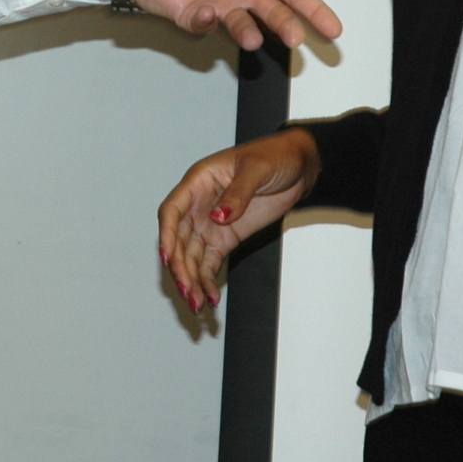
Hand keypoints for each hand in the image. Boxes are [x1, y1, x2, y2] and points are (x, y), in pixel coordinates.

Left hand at [90, 0, 342, 49]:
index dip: (313, 9)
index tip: (333, 29)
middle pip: (274, 12)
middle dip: (287, 26)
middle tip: (296, 39)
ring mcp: (218, 4)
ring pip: (242, 25)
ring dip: (249, 33)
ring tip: (253, 39)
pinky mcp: (191, 15)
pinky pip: (204, 25)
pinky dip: (207, 23)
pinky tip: (208, 13)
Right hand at [157, 128, 320, 310]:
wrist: (297, 166)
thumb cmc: (273, 156)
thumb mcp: (256, 169)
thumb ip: (237, 194)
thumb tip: (218, 217)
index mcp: (199, 182)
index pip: (172, 210)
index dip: (166, 234)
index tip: (167, 257)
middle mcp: (198, 205)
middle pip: (178, 240)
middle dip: (180, 267)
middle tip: (188, 291)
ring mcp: (210, 224)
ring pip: (191, 257)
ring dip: (192, 280)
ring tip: (198, 305)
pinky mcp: (225, 238)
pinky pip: (209, 263)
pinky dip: (208, 281)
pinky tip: (212, 298)